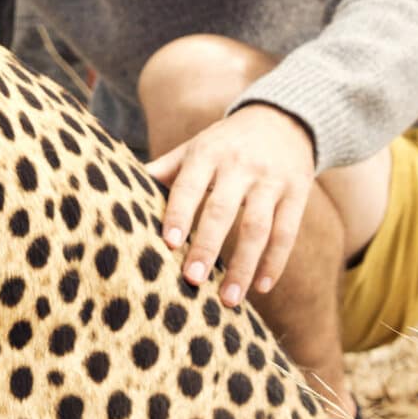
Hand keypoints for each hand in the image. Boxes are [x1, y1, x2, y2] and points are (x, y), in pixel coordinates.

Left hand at [146, 103, 315, 306]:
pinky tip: (262, 288)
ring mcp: (272, 180)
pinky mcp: (297, 193)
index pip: (190, 186)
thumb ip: (164, 171)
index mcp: (208, 153)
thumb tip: (119, 192)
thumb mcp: (195, 148)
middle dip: (207, 245)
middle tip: (193, 280)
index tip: (168, 244)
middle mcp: (240, 165)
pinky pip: (287, 233)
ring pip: (258, 227)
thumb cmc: (225, 143)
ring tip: (229, 299)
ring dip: (244, 265)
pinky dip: (275, 262)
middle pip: (223, 209)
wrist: (283, 119)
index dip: (179, 214)